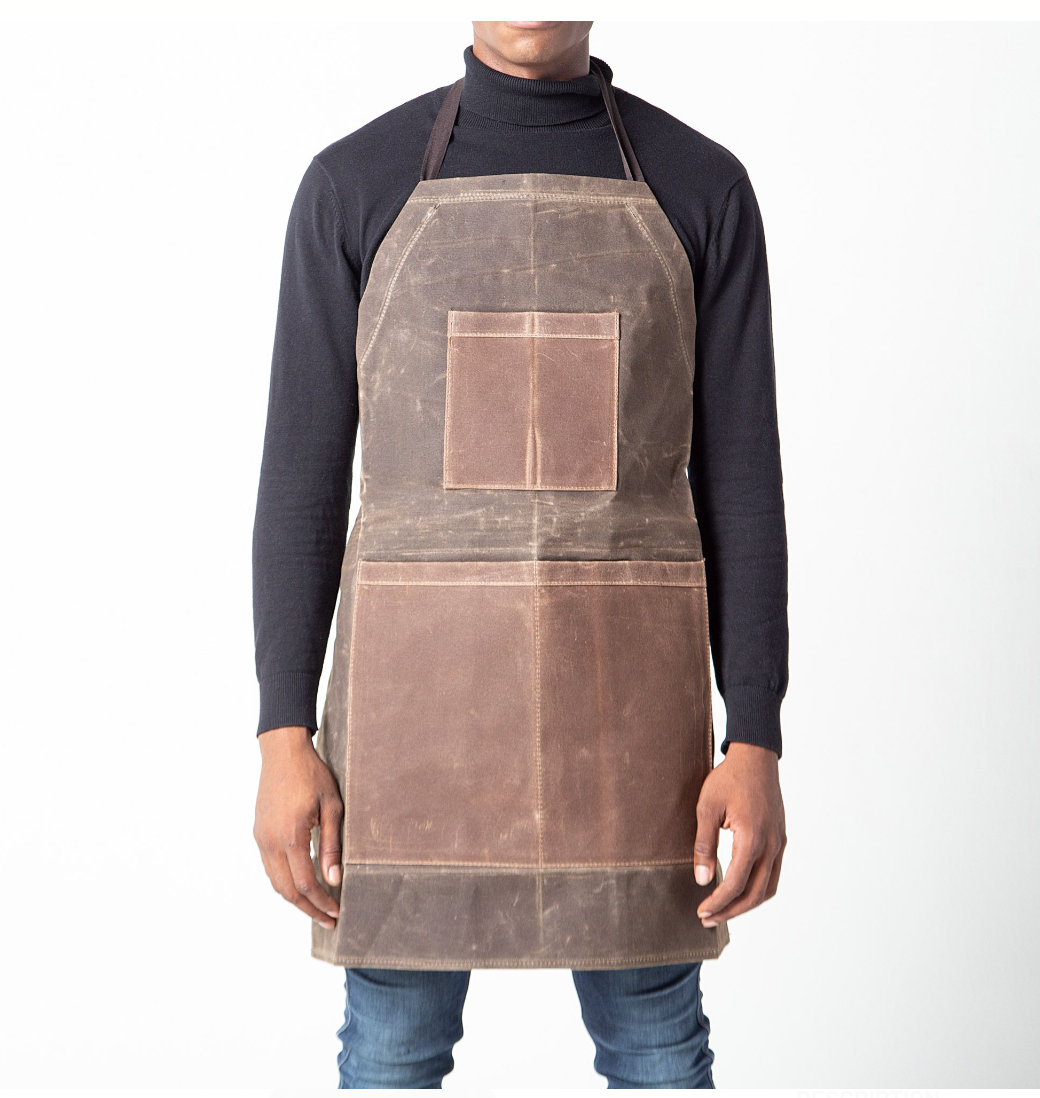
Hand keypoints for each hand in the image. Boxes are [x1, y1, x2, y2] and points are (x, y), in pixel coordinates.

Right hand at [254, 726, 342, 929]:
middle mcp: (271, 841)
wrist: (283, 753)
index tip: (337, 911)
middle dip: (309, 909)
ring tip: (316, 908)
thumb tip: (334, 880)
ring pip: (275, 882)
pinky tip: (301, 884)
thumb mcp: (332, 807)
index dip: (322, 902)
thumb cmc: (312, 775)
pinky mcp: (258, 833)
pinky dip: (285, 882)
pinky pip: (269, 867)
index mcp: (291, 836)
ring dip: (295, 899)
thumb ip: (332, 846)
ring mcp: (261, 838)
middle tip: (328, 920)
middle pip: (287, 890)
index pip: (306, 883)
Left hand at [693, 742, 785, 926]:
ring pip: (768, 888)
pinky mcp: (780, 839)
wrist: (756, 757)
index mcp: (752, 840)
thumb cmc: (729, 779)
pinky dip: (759, 889)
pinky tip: (741, 889)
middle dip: (730, 911)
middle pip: (754, 894)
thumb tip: (701, 880)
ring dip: (747, 904)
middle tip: (708, 919)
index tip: (701, 912)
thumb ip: (704, 845)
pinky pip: (774, 874)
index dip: (717, 903)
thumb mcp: (707, 808)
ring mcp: (779, 843)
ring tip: (724, 910)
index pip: (735, 884)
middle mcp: (771, 846)